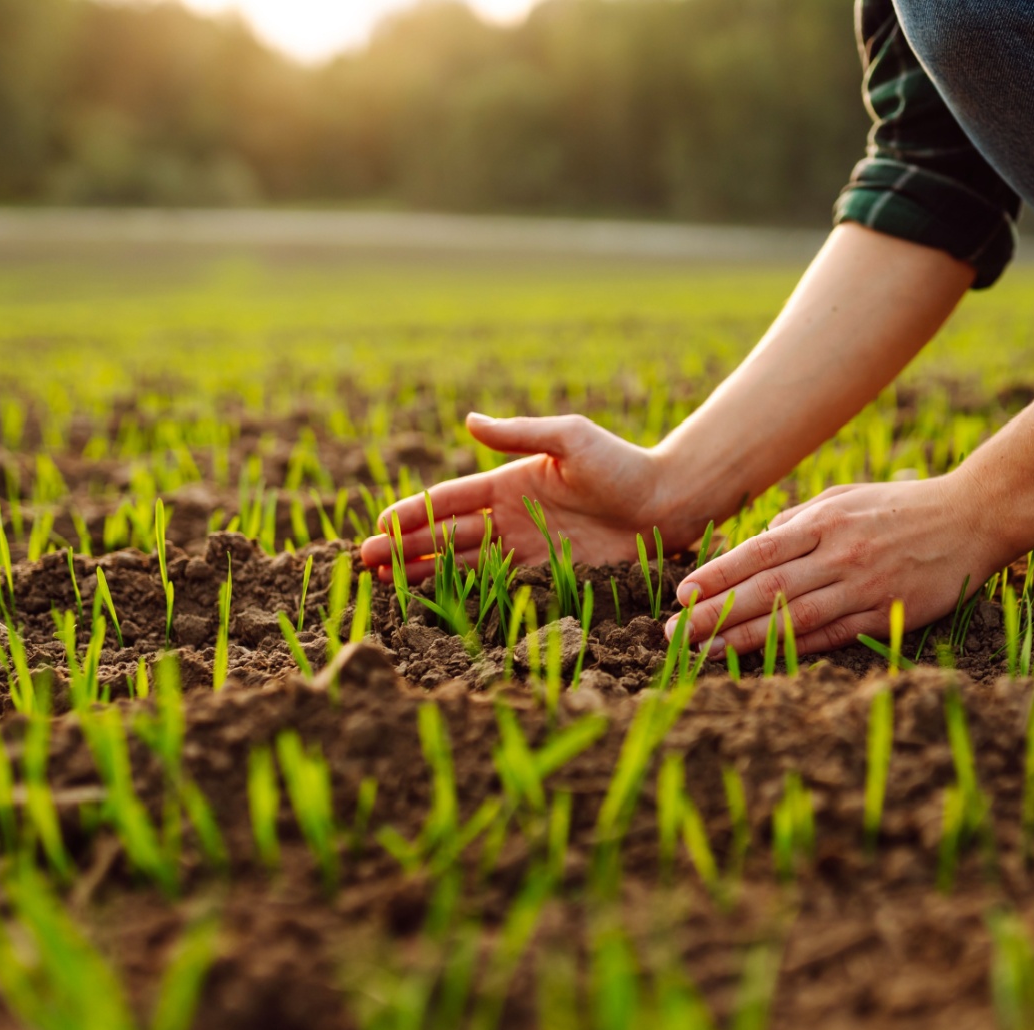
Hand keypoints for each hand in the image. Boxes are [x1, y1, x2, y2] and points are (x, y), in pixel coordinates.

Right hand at [360, 412, 697, 582]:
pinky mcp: (548, 574)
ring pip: (464, 563)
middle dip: (405, 547)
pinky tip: (436, 604)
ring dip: (424, 572)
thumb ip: (520, 434)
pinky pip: (498, 586)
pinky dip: (466, 594)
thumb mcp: (571, 439)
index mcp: (511, 482)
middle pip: (448, 534)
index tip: (380, 527)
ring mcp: (527, 547)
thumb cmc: (624, 464)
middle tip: (364, 564)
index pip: (451, 499)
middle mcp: (512, 516)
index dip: (415, 512)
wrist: (669, 504)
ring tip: (386, 584)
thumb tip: (470, 422)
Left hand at [669, 475, 1009, 654]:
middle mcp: (838, 553)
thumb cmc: (904, 507)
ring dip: (745, 637)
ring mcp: (864, 584)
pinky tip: (763, 659)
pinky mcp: (887, 612)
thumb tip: (761, 539)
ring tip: (706, 652)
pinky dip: (795, 648)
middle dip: (715, 612)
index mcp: (825, 521)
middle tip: (675, 632)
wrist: (974, 515)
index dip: (718, 574)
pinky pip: (833, 635)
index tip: (683, 593)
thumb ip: (802, 517)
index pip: (759, 551)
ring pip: (793, 617)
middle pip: (766, 588)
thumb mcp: (847, 496)